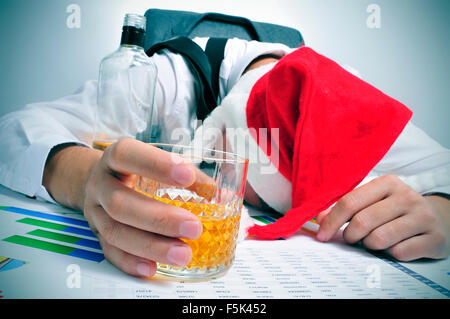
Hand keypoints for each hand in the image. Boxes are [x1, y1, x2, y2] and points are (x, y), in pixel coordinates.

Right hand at [44, 139, 202, 276]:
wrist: (99, 180)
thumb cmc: (135, 170)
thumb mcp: (154, 163)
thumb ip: (185, 174)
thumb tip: (216, 192)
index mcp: (115, 158)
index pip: (127, 155)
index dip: (155, 165)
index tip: (187, 176)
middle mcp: (101, 184)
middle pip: (120, 203)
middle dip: (159, 218)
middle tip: (194, 227)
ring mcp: (95, 211)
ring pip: (115, 232)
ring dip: (151, 246)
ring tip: (183, 254)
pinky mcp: (97, 234)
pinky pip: (110, 252)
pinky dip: (131, 262)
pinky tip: (153, 267)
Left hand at [316, 175, 449, 260]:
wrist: (438, 218)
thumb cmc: (395, 210)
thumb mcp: (372, 202)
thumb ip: (346, 208)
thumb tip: (320, 219)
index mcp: (387, 183)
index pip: (350, 202)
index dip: (331, 221)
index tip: (322, 235)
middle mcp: (406, 196)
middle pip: (362, 221)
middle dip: (350, 235)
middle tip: (351, 239)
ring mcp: (422, 216)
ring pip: (379, 239)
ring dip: (370, 245)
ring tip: (373, 241)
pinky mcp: (434, 238)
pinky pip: (399, 253)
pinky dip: (391, 254)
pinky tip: (394, 246)